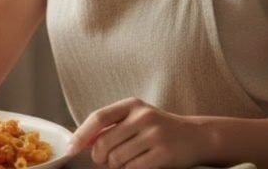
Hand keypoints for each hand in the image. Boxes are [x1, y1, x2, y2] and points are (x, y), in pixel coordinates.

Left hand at [68, 98, 208, 168]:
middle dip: (100, 157)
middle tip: (107, 160)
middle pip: (104, 143)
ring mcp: (155, 135)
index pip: (98, 118)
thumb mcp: (136, 118)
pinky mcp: (163, 154)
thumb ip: (111, 126)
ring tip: (129, 161)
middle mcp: (143, 116)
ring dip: (117, 166)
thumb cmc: (159, 129)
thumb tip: (79, 140)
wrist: (196, 137)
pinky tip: (139, 165)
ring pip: (117, 159)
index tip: (71, 149)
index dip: (81, 135)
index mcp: (132, 104)